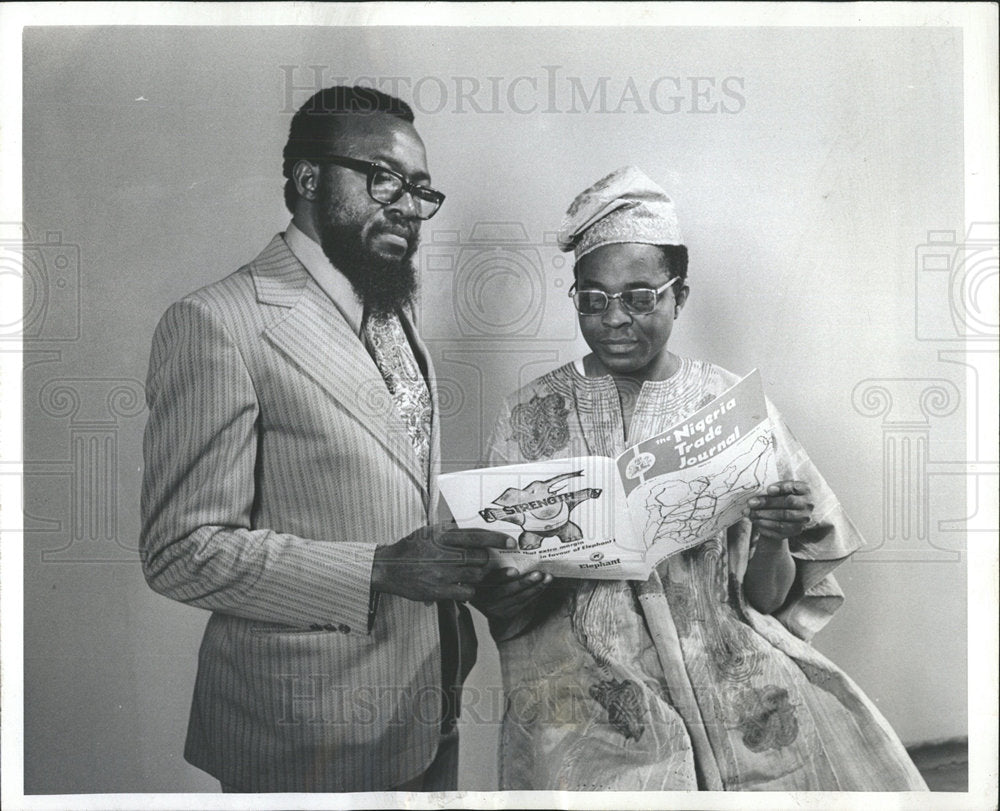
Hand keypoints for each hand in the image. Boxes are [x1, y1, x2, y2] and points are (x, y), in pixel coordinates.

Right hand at [372, 523, 513, 602]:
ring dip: (478, 575)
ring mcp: (441, 574)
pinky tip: (462, 586)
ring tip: (469, 573)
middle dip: (485, 560)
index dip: (497, 539)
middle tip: (481, 561)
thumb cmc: (412, 547)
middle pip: (480, 558)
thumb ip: (452, 530)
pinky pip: (466, 592)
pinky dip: (469, 590)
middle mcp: (443, 554)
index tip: (511, 542)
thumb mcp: (430, 531)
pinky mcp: (438, 591)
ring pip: (476, 576)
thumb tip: (477, 527)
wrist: (388, 568)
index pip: (476, 536)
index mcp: (442, 536)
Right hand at [471, 567, 552, 621]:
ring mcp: (496, 608)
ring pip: (518, 598)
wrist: (488, 599)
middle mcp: (483, 599)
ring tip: (546, 577)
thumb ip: (488, 559)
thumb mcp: (483, 567)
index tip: (514, 570)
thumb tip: (505, 539)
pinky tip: (545, 583)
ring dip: (534, 587)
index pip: (488, 580)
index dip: (501, 576)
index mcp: (475, 584)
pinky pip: (524, 603)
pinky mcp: (507, 613)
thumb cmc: (488, 574)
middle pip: (505, 591)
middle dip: (523, 582)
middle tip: (537, 574)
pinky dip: (536, 592)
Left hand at [745, 480, 813, 541]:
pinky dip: (764, 526)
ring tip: (749, 513)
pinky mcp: (795, 531)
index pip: (795, 487)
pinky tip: (754, 521)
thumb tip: (769, 490)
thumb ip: (775, 488)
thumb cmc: (780, 495)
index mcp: (805, 490)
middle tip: (750, 503)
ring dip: (763, 516)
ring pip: (783, 518)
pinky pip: (779, 531)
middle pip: (787, 503)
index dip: (782, 488)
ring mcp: (803, 520)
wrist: (786, 512)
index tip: (768, 489)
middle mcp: (807, 505)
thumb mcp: (780, 488)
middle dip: (766, 503)